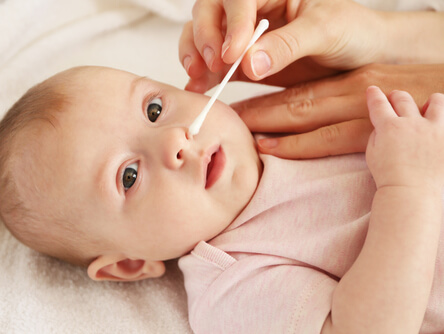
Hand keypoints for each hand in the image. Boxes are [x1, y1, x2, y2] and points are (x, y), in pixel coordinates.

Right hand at [179, 0, 385, 92]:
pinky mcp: (243, 61)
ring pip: (206, 35)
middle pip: (211, 10)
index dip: (232, 23)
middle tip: (212, 63)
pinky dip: (203, 76)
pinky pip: (215, 64)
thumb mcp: (327, 32)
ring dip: (195, 54)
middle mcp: (254, 8)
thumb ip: (289, 44)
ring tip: (197, 77)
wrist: (362, 55)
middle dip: (205, 36)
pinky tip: (197, 88)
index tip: (233, 54)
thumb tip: (251, 63)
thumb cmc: (353, 32)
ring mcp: (245, 34)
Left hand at [232, 63, 443, 158]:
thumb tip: (318, 121)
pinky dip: (295, 143)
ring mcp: (364, 109)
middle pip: (292, 99)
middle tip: (220, 116)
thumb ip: (353, 103)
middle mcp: (353, 89)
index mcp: (354, 80)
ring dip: (263, 121)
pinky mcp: (376, 131)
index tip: (235, 103)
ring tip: (232, 129)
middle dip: (252, 108)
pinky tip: (269, 148)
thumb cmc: (426, 99)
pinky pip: (327, 139)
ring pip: (302, 113)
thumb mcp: (387, 92)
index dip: (264, 96)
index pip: (299, 88)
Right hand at [365, 86, 443, 189]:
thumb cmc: (388, 178)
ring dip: (430, 102)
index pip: (379, 104)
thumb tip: (382, 126)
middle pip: (403, 98)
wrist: (412, 194)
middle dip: (396, 96)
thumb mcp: (372, 155)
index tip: (373, 90)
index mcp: (389, 128)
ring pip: (437, 101)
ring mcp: (435, 130)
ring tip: (428, 108)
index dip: (374, 96)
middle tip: (394, 98)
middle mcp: (412, 123)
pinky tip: (439, 128)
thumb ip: (376, 136)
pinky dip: (442, 122)